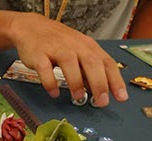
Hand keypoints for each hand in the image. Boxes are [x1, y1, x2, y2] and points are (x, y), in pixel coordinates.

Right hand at [9, 13, 127, 106]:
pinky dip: (50, 82)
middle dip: (99, 83)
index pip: (106, 63)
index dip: (115, 80)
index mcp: (87, 46)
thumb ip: (87, 70)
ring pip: (70, 64)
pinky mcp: (39, 55)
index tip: (121, 97)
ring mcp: (56, 49)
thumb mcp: (77, 52)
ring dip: (76, 82)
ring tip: (78, 97)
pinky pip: (45, 69)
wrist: (30, 28)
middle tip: (102, 102)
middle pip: (91, 63)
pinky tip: (54, 93)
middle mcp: (75, 46)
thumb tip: (98, 90)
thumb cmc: (57, 43)